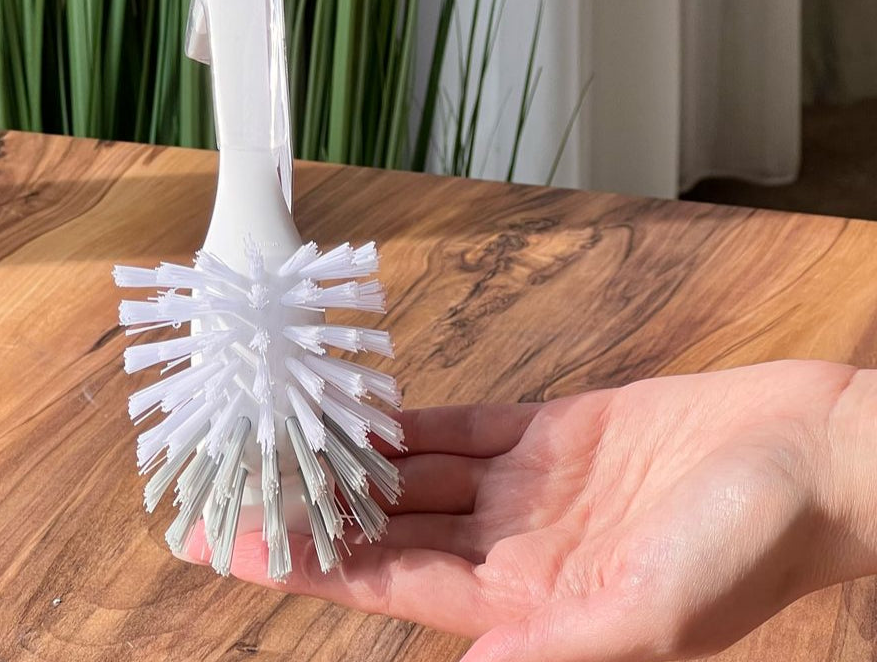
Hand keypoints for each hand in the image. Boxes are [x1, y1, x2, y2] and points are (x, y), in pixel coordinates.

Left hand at [185, 361, 876, 660]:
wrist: (812, 456)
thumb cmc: (749, 546)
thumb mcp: (649, 612)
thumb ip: (550, 646)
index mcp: (529, 604)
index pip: (392, 581)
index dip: (315, 561)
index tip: (240, 540)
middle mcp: (518, 549)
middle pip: (390, 526)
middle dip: (314, 506)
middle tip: (233, 478)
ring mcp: (533, 490)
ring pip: (417, 472)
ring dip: (351, 457)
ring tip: (281, 433)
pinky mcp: (556, 434)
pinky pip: (463, 425)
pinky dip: (411, 418)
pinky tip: (361, 407)